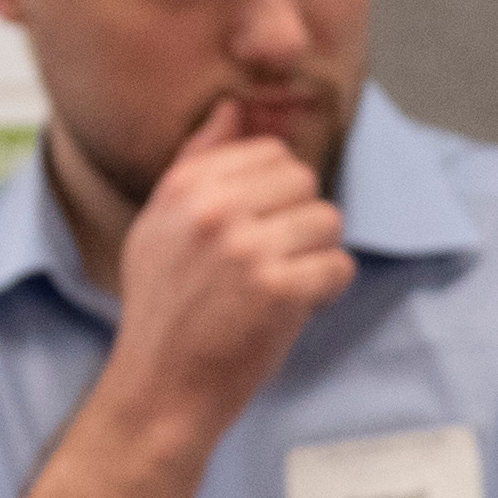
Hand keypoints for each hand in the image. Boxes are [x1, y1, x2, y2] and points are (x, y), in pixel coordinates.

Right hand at [103, 124, 347, 416]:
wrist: (160, 390)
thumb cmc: (164, 309)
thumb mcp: (159, 225)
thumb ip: (197, 162)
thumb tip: (232, 108)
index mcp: (185, 187)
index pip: (270, 153)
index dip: (276, 194)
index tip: (257, 230)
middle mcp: (214, 211)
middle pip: (304, 182)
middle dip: (299, 222)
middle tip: (272, 263)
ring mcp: (247, 250)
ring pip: (328, 222)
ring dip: (315, 257)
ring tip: (281, 286)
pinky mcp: (279, 291)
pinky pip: (339, 266)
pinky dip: (326, 292)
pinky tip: (294, 309)